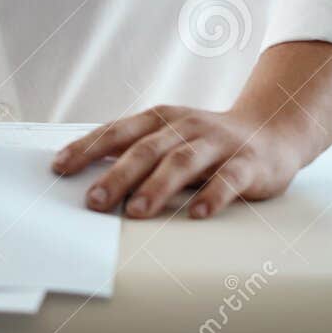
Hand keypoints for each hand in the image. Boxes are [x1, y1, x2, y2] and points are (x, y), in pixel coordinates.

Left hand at [50, 104, 309, 219]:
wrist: (271, 131)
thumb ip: (133, 150)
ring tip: (135, 211)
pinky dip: (212, 196)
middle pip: (145, 150)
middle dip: (116, 175)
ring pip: (182, 163)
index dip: (87, 148)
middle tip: (93, 201)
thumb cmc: (205, 140)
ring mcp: (217, 143)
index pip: (116, 132)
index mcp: (159, 119)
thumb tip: (85, 174)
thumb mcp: (167, 137)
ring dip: (156, 187)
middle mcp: (185, 127)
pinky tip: (196, 214)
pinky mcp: (248, 163)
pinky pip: (228, 180)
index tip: (60, 168)